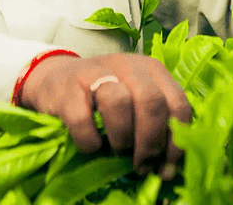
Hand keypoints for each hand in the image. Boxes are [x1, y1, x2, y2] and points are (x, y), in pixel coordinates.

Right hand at [17, 53, 190, 179]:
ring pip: (119, 103)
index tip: (166, 167)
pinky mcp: (66, 88)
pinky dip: (89, 142)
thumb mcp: (135, 100)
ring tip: (117, 153)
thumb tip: (168, 166)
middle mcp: (127, 65)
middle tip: (141, 165)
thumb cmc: (103, 97)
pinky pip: (82, 120)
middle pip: (151, 102)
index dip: (175, 141)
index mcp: (151, 69)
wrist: (54, 80)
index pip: (177, 103)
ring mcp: (94, 73)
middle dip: (150, 142)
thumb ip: (155, 122)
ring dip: (121, 138)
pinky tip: (91, 146)